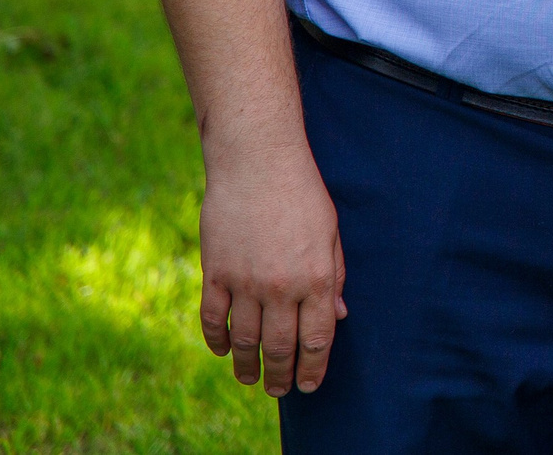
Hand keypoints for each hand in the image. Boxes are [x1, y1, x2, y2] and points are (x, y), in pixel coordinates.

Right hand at [198, 138, 346, 395]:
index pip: (317, 339)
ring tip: (249, 379)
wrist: (257, 161)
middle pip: (280, 347)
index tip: (309, 386)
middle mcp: (282, 287)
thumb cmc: (302, 193)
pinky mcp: (215, 273)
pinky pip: (213, 319)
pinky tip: (222, 351)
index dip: (313, 368)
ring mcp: (245, 282)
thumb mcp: (331, 233)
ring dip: (247, 366)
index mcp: (317, 278)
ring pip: (244, 341)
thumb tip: (339, 316)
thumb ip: (335, 276)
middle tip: (278, 391)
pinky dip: (216, 341)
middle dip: (281, 376)